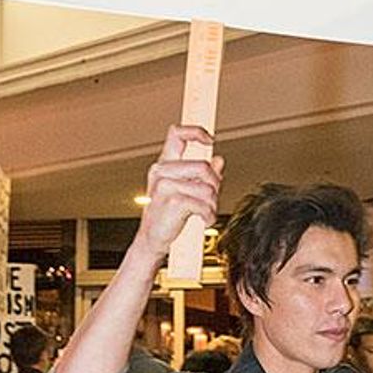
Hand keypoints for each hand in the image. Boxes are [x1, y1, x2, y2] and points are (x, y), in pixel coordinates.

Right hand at [135, 125, 223, 263]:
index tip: (210, 140)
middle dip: (215, 184)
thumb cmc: (168, 216)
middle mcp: (162, 171)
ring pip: (207, 188)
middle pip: (203, 166)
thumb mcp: (185, 191)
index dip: (195, 132)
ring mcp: (165, 185)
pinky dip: (209, 215)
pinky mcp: (172, 201)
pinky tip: (204, 220)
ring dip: (212, 204)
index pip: (177, 135)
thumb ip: (202, 175)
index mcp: (164, 165)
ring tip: (205, 213)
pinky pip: (204, 204)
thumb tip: (218, 160)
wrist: (153, 240)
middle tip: (211, 199)